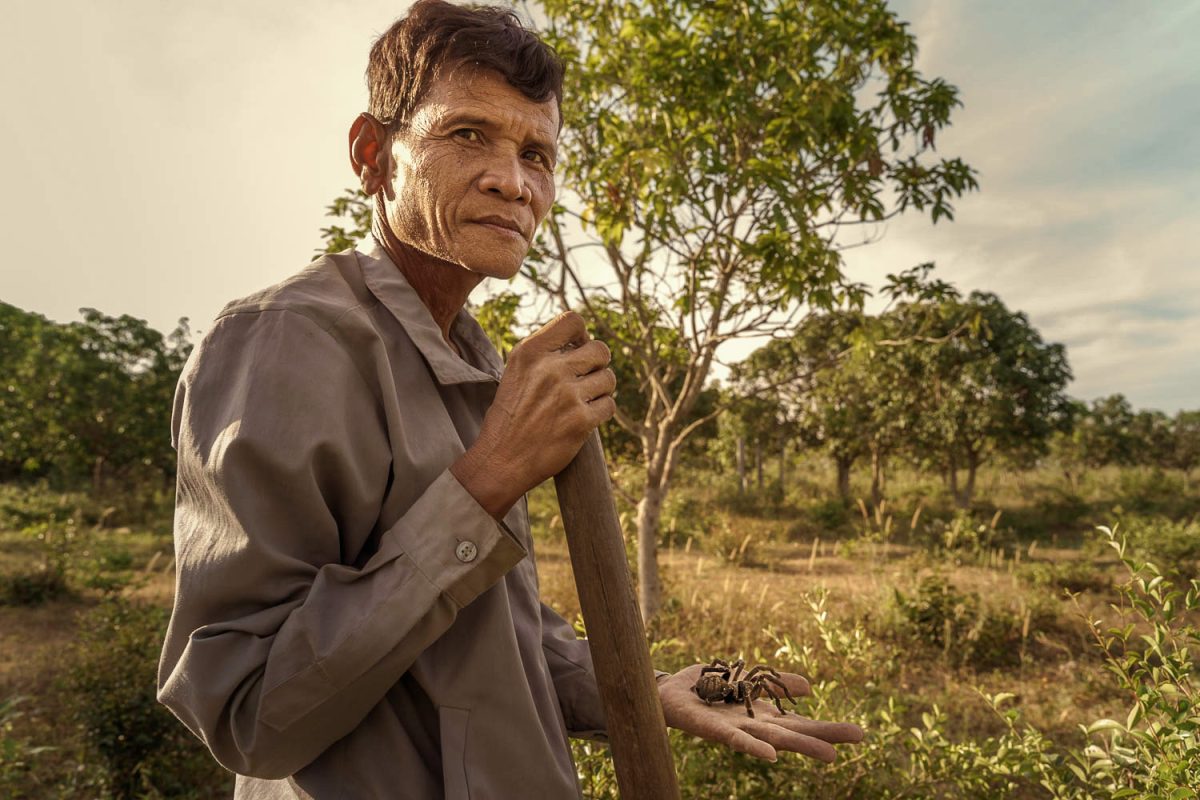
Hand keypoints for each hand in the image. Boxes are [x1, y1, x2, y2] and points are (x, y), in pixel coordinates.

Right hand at [453, 311, 615, 517]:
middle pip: (600, 349)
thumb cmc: (509, 416)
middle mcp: (550, 369)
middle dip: (598, 364)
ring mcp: (567, 395)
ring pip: (608, 379)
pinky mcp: (581, 421)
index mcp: (530, 352)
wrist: (500, 460)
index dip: (582, 335)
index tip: (577, 350)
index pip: (573, 321)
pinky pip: (609, 405)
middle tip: (585, 379)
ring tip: (582, 401)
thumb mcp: (516, 373)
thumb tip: (583, 340)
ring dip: (600, 390)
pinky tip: (583, 418)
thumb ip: (545, 353)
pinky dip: (600, 412)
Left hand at [657, 665, 863, 762]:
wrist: (665, 690)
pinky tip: (771, 755)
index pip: (800, 723)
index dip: (827, 727)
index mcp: (761, 715)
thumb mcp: (746, 679)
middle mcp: (752, 726)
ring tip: (829, 754)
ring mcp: (734, 729)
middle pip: (793, 733)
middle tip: (859, 737)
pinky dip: (754, 747)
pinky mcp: (710, 728)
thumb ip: (775, 684)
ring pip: (771, 739)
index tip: (860, 733)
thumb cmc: (705, 688)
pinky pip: (734, 739)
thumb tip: (810, 688)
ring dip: (799, 747)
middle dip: (824, 736)